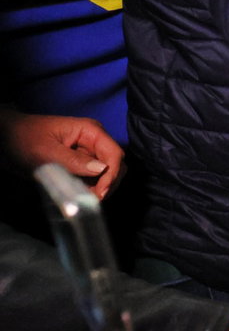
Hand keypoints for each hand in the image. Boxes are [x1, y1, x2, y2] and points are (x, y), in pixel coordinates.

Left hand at [0, 107, 124, 198]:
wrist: (7, 136)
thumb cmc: (25, 138)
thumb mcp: (46, 151)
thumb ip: (73, 160)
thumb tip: (101, 169)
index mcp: (90, 131)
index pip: (114, 153)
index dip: (112, 174)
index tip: (101, 193)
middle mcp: (93, 140)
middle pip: (115, 163)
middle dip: (109, 182)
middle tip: (93, 200)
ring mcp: (88, 151)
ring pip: (107, 172)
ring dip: (100, 186)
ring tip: (85, 199)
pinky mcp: (81, 162)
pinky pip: (93, 176)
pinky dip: (91, 187)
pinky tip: (80, 194)